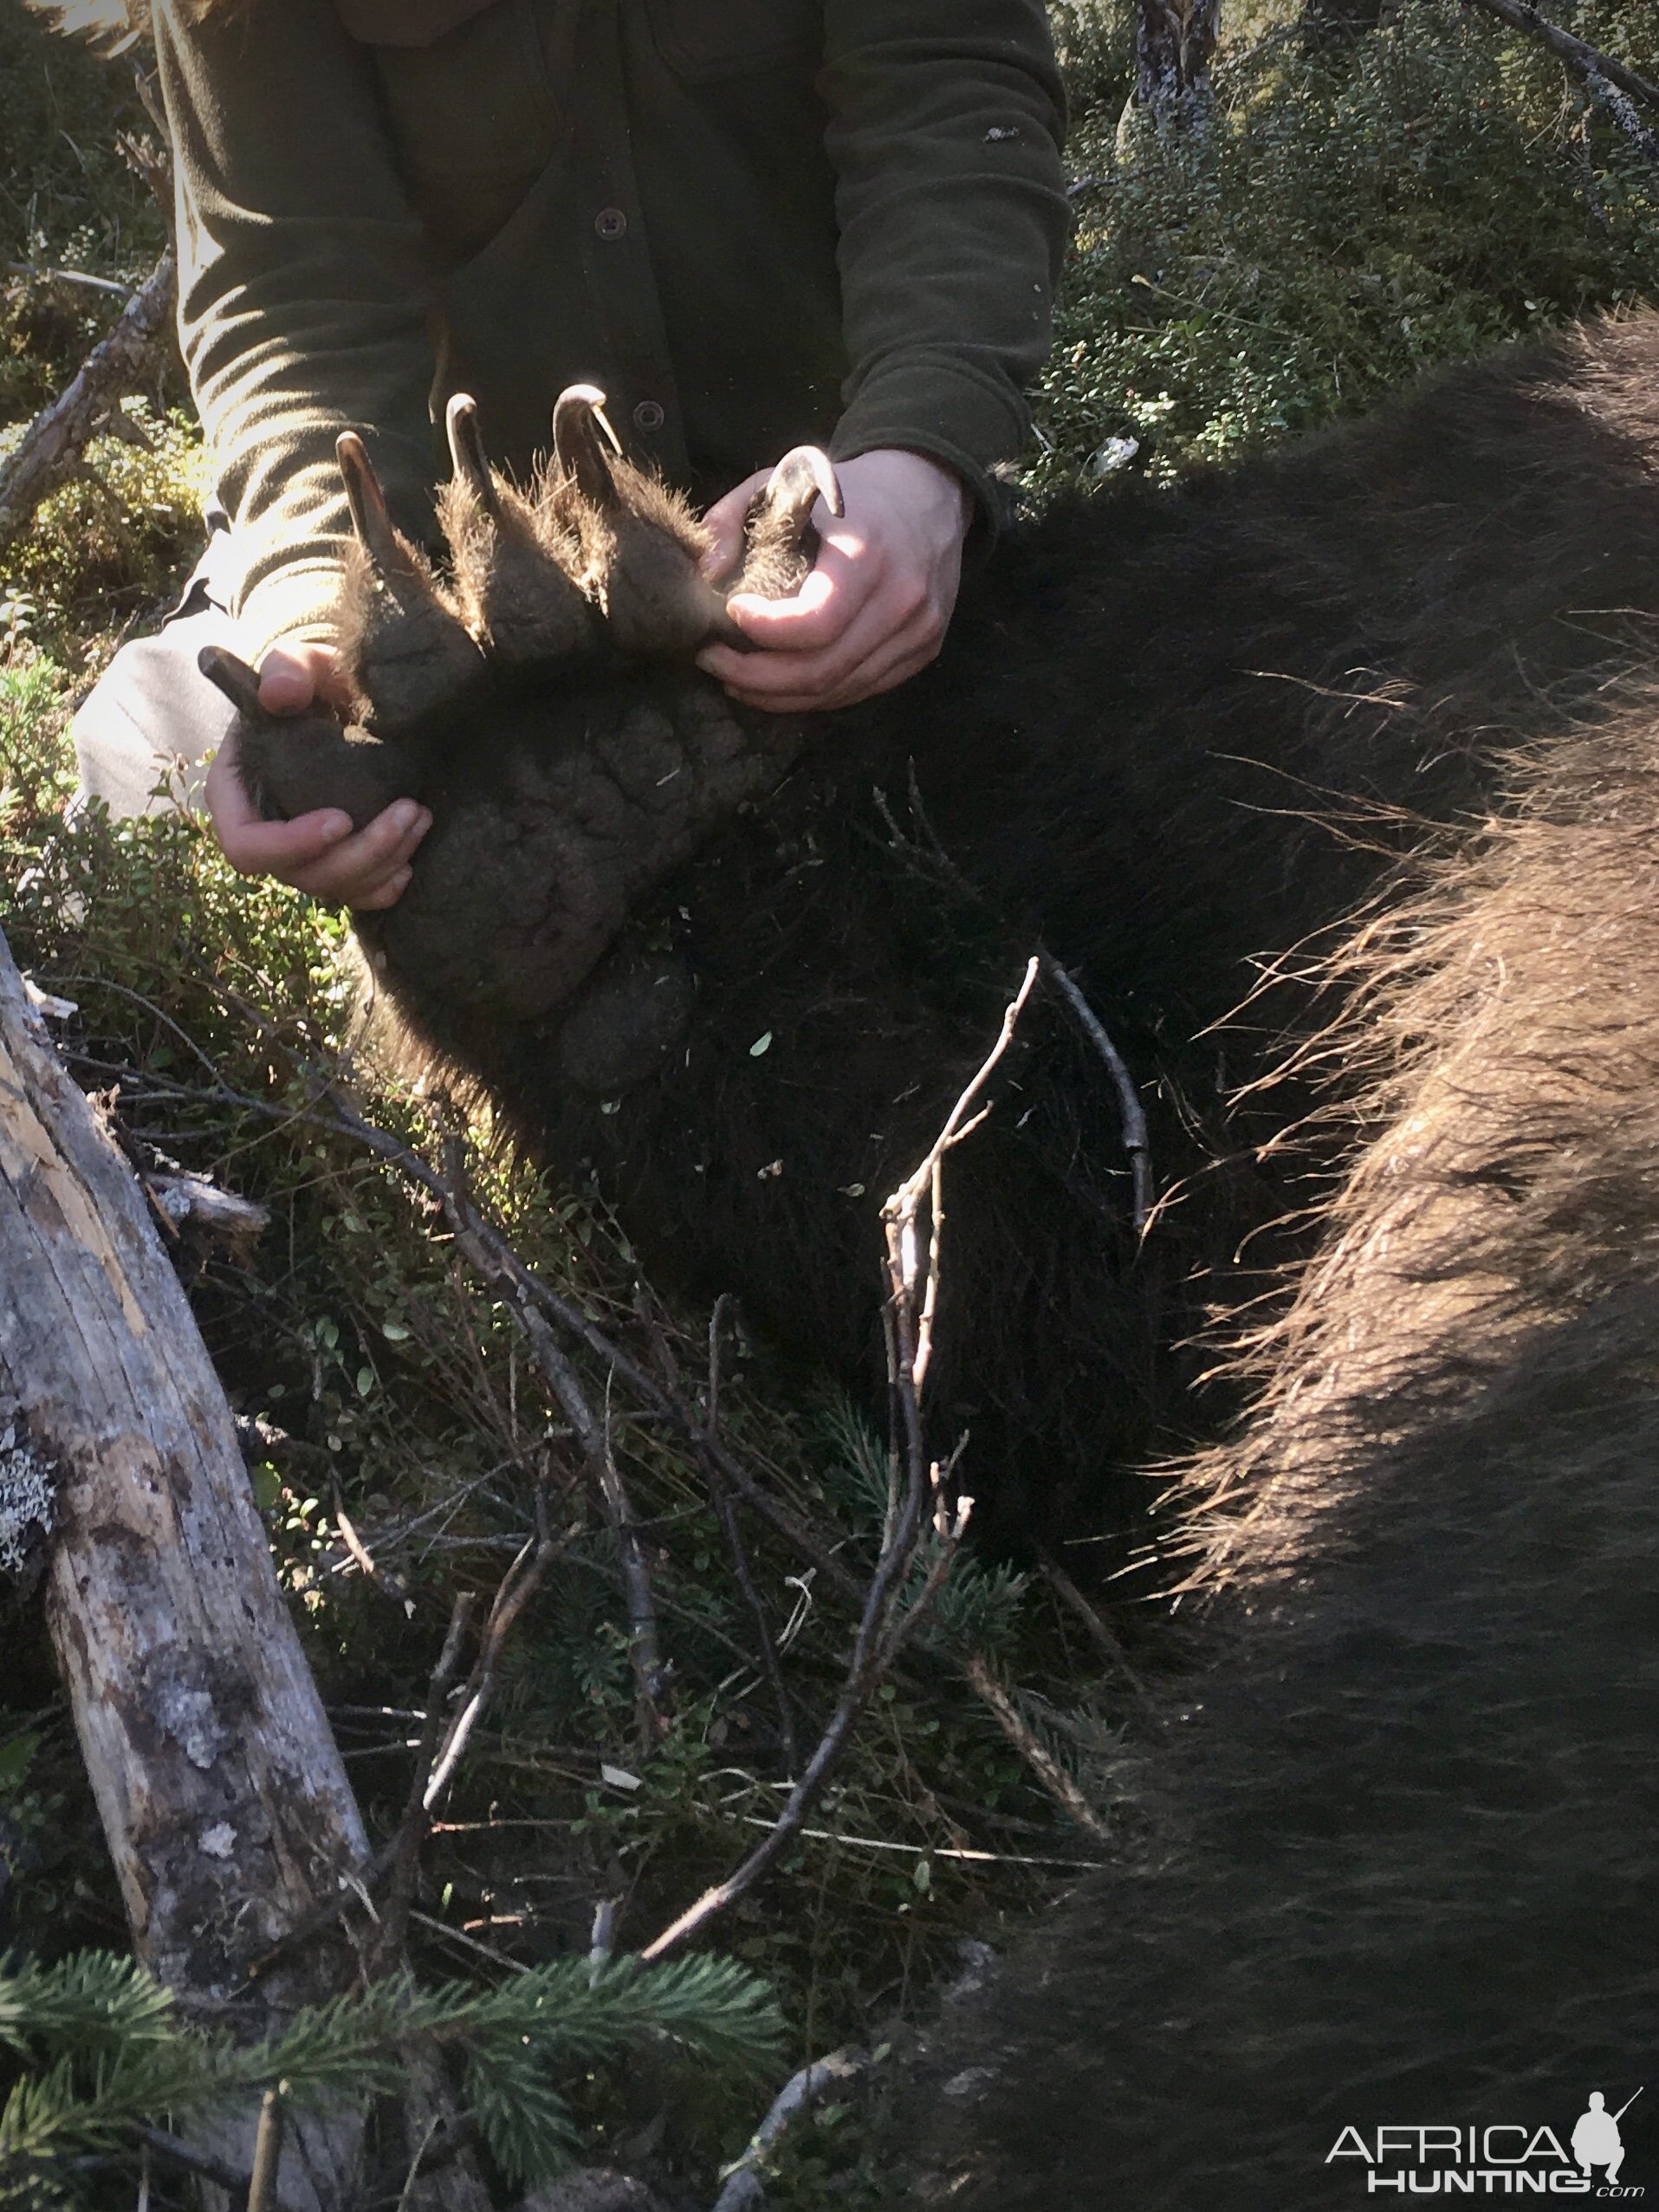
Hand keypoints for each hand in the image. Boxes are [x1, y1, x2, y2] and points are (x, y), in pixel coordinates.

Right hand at [204, 639, 431, 911]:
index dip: (290, 845)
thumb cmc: (310, 684)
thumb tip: (279, 693)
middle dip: (359, 854)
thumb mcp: (300, 665)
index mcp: (236, 793)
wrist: (338, 702)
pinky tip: (408, 868)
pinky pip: (353, 894)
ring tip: (420, 817)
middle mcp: (263, 831)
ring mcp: (299, 853)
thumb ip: (288, 669)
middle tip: (409, 811)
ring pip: (334, 886)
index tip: (341, 820)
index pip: (246, 845)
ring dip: (382, 862)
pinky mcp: (333, 860)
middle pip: (300, 875)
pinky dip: (381, 888)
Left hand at [697, 448, 970, 712]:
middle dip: (756, 677)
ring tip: (737, 678)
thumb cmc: (851, 490)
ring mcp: (919, 630)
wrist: (929, 490)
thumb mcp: (786, 479)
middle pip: (822, 671)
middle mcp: (902, 598)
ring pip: (838, 690)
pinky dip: (815, 694)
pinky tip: (781, 682)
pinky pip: (861, 690)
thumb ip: (733, 518)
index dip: (766, 632)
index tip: (731, 614)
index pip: (817, 623)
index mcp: (869, 552)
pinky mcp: (924, 649)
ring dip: (779, 695)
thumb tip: (704, 575)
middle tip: (713, 662)